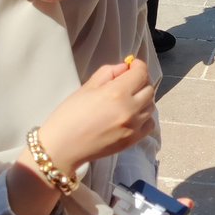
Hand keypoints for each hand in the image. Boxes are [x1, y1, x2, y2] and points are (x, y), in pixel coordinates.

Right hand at [39, 59, 155, 171]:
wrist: (63, 147)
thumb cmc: (69, 115)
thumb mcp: (86, 88)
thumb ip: (107, 73)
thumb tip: (124, 68)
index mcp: (117, 93)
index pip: (141, 73)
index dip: (137, 66)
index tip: (131, 66)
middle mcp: (130, 109)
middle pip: (149, 89)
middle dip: (141, 81)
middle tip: (129, 82)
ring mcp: (134, 126)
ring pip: (151, 106)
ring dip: (143, 99)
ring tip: (128, 100)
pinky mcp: (133, 140)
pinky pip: (149, 124)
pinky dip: (144, 117)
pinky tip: (131, 116)